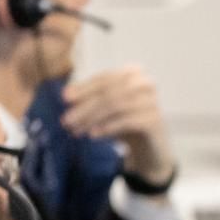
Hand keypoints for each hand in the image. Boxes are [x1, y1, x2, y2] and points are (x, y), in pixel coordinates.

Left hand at [61, 66, 176, 186]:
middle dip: (85, 107)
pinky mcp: (154, 121)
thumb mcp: (105, 107)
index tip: (64, 99)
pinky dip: (107, 128)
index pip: (105, 78)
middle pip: (109, 93)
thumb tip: (66, 95)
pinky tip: (93, 135)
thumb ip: (88, 98)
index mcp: (134, 72)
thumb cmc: (124, 122)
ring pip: (116, 106)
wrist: (150, 147)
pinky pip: (126, 121)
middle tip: (66, 120)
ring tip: (76, 130)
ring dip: (92, 119)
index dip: (83, 88)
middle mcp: (146, 84)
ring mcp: (152, 102)